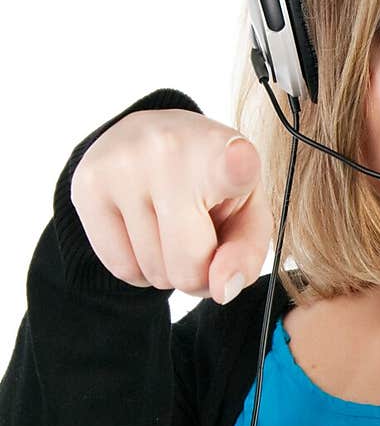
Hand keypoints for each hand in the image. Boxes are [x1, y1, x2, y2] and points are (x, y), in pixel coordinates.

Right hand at [70, 108, 273, 303]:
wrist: (151, 134)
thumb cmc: (211, 181)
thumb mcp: (247, 212)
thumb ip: (245, 256)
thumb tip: (221, 290)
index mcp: (222, 150)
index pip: (232, 164)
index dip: (237, 166)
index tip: (240, 157)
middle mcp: (168, 150)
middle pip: (187, 265)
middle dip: (196, 271)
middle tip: (198, 235)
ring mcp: (121, 166)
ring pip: (152, 271)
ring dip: (166, 267)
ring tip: (170, 225)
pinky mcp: (86, 186)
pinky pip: (121, 268)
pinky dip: (139, 267)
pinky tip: (144, 230)